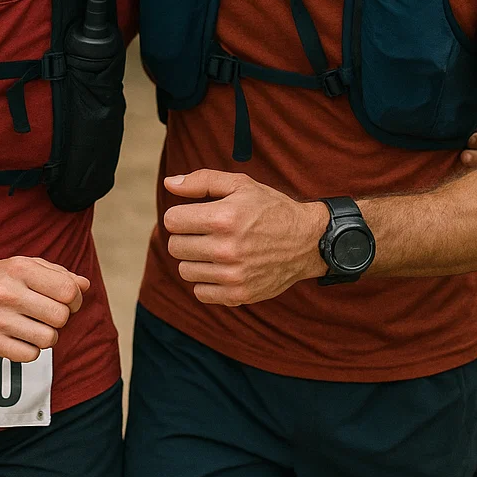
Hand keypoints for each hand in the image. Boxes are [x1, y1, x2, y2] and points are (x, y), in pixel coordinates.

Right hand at [0, 257, 89, 362]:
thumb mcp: (20, 265)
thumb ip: (55, 273)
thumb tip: (84, 285)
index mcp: (19, 268)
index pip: (68, 290)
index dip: (75, 299)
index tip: (68, 302)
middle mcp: (8, 292)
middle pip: (61, 316)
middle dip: (61, 318)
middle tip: (48, 315)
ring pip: (49, 339)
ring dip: (46, 335)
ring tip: (33, 326)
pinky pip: (30, 355)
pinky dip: (30, 349)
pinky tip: (20, 337)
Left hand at [163, 170, 328, 305]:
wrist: (307, 240)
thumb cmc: (270, 208)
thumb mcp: (240, 184)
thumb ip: (201, 181)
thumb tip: (169, 183)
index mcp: (224, 218)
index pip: (171, 221)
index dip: (180, 215)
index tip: (193, 215)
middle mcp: (226, 249)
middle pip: (175, 246)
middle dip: (185, 236)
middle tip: (205, 232)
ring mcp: (233, 275)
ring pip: (185, 270)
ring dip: (195, 259)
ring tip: (214, 249)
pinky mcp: (239, 295)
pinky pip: (201, 292)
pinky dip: (206, 281)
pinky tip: (221, 268)